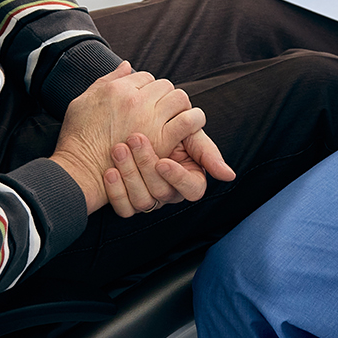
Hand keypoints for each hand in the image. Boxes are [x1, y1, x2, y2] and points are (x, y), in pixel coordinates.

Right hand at [49, 63, 214, 213]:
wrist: (80, 171)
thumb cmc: (77, 140)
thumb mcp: (83, 101)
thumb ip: (106, 80)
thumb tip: (127, 65)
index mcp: (116, 89)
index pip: (145, 77)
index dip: (148, 89)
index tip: (147, 101)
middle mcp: (134, 100)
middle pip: (164, 85)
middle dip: (165, 96)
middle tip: (164, 110)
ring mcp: (149, 119)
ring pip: (179, 98)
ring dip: (180, 107)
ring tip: (176, 117)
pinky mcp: (161, 140)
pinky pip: (188, 121)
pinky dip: (193, 121)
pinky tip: (189, 127)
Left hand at [103, 131, 229, 217]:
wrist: (132, 128)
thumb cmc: (167, 131)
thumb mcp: (188, 136)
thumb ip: (206, 152)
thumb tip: (228, 176)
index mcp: (188, 180)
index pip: (192, 189)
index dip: (178, 178)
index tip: (163, 162)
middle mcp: (169, 194)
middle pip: (162, 192)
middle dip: (146, 165)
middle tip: (134, 138)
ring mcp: (148, 201)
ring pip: (142, 200)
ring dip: (130, 173)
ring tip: (119, 148)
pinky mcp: (127, 205)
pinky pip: (123, 209)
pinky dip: (115, 190)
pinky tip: (109, 171)